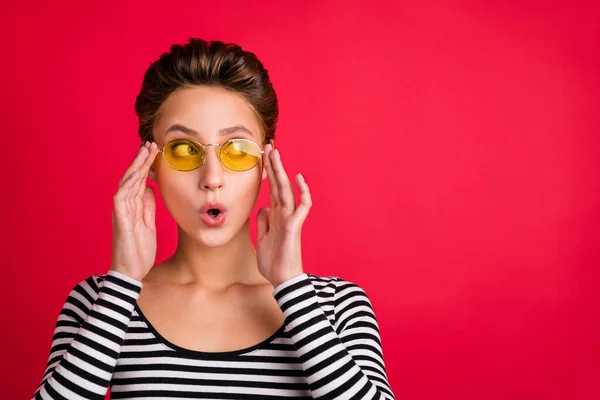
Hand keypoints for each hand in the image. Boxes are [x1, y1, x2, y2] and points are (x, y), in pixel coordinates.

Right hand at [110, 141, 159, 281]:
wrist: (131, 272)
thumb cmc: (139, 250)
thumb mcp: (149, 224)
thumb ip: (147, 207)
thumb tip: (150, 188)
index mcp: (132, 206)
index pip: (139, 180)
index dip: (146, 165)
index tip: (155, 151)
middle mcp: (124, 206)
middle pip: (132, 177)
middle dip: (141, 160)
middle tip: (151, 143)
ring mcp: (121, 212)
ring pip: (126, 183)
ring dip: (136, 166)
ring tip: (145, 151)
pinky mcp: (120, 221)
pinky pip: (121, 198)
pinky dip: (128, 185)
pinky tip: (136, 173)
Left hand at [256, 144, 312, 287]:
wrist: (281, 280)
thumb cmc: (273, 262)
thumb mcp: (262, 238)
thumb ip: (264, 221)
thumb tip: (264, 207)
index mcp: (275, 216)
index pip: (272, 190)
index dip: (268, 174)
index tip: (263, 158)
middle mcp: (284, 214)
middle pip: (279, 185)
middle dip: (273, 166)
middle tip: (269, 146)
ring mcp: (290, 218)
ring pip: (287, 190)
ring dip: (281, 171)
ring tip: (276, 154)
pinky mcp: (295, 226)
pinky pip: (302, 206)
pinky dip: (303, 192)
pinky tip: (299, 178)